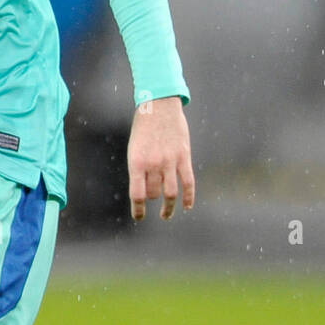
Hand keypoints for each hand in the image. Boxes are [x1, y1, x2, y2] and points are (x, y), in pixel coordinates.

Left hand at [127, 95, 195, 221]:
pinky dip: (189, 197)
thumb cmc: (143, 128)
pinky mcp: (184, 157)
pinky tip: (187, 206)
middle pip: (154, 193)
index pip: (137, 194)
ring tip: (166, 215)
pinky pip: (188, 182)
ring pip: (171, 193)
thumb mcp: (134, 149)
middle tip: (153, 199)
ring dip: (169, 207)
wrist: (159, 106)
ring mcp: (170, 161)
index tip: (139, 218)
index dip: (138, 210)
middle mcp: (153, 164)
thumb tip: (144, 192)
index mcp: (136, 162)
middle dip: (152, 199)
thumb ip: (139, 169)